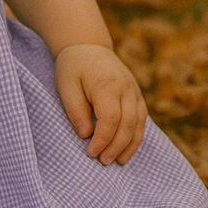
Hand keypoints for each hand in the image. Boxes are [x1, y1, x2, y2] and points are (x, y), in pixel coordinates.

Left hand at [54, 43, 147, 165]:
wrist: (88, 46)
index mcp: (107, 84)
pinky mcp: (136, 94)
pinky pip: (142, 119)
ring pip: (139, 124)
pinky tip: (126, 149)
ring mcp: (134, 91)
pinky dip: (136, 136)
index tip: (90, 152)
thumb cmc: (73, 67)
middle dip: (116, 147)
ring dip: (130, 145)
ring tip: (117, 161)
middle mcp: (126, 88)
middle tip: (103, 161)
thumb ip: (75, 110)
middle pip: (128, 124)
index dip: (102, 140)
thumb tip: (86, 135)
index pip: (110, 119)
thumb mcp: (66, 86)